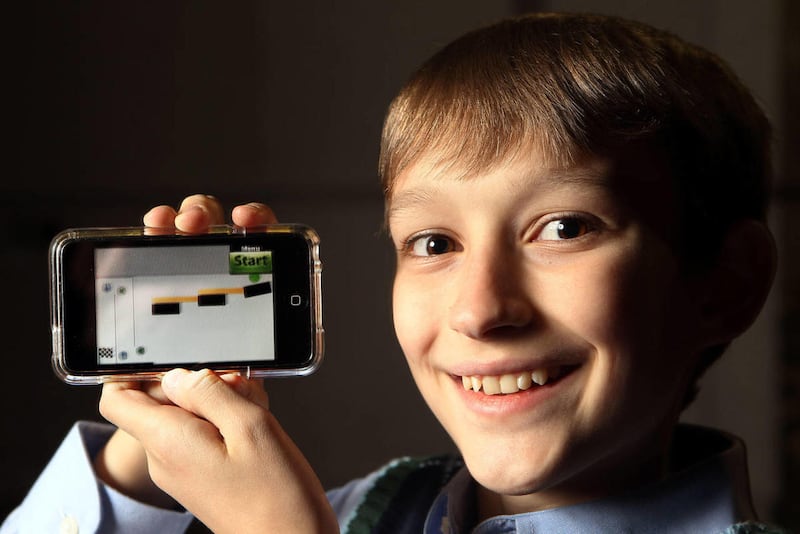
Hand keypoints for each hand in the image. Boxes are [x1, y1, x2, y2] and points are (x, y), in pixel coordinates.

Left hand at [95, 195, 335, 531]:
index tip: (165, 346)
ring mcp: (185, 466)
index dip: (131, 366)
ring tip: (255, 407)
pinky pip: (203, 430)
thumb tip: (181, 372)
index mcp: (170, 440)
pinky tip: (259, 420)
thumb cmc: (277, 496)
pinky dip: (228, 416)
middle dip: (199, 378)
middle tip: (239, 382)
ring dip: (220, 397)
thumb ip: (211, 392)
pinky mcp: (204, 472)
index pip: (117, 395)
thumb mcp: (251, 428)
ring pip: (187, 410)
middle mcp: (168, 454)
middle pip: (160, 396)